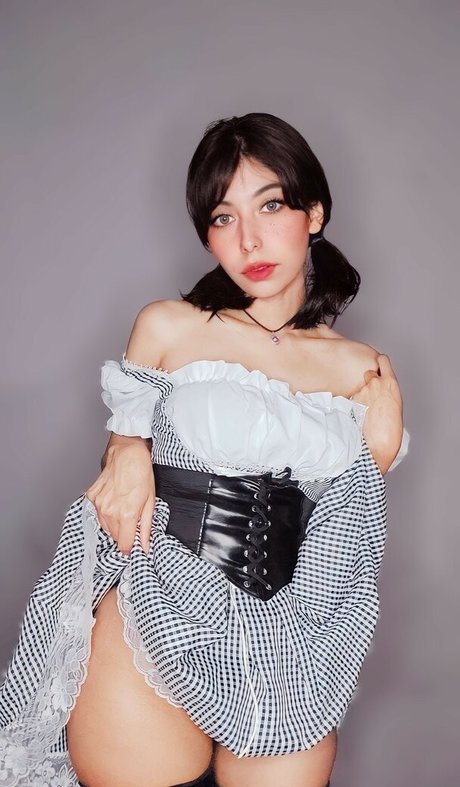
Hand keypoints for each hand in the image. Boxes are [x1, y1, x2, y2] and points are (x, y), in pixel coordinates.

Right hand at [85, 441, 154, 553]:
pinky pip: (97, 513)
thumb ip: (146, 527)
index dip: (129, 547)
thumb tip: (145, 546)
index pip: (123, 544)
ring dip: (114, 523)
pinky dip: (105, 512)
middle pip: (114, 536)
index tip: (133, 544)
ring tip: (123, 508)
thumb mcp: (150, 502)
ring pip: (105, 526)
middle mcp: (109, 511)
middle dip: (123, 533)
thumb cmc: (141, 474)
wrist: (127, 453)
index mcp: (126, 514)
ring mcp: (98, 503)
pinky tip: (114, 501)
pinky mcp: (91, 496)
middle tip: (131, 521)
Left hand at [350, 354, 403, 474]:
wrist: (379, 443)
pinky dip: (355, 402)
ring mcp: (362, 392)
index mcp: (391, 383)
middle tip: (371, 393)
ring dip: (362, 393)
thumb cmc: (391, 428)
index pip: (383, 360)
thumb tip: (381, 387)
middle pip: (368, 372)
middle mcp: (375, 383)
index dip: (379, 363)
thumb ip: (387, 390)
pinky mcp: (352, 401)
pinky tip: (361, 413)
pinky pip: (353, 397)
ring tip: (367, 408)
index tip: (378, 367)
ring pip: (359, 386)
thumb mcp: (396, 403)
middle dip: (369, 380)